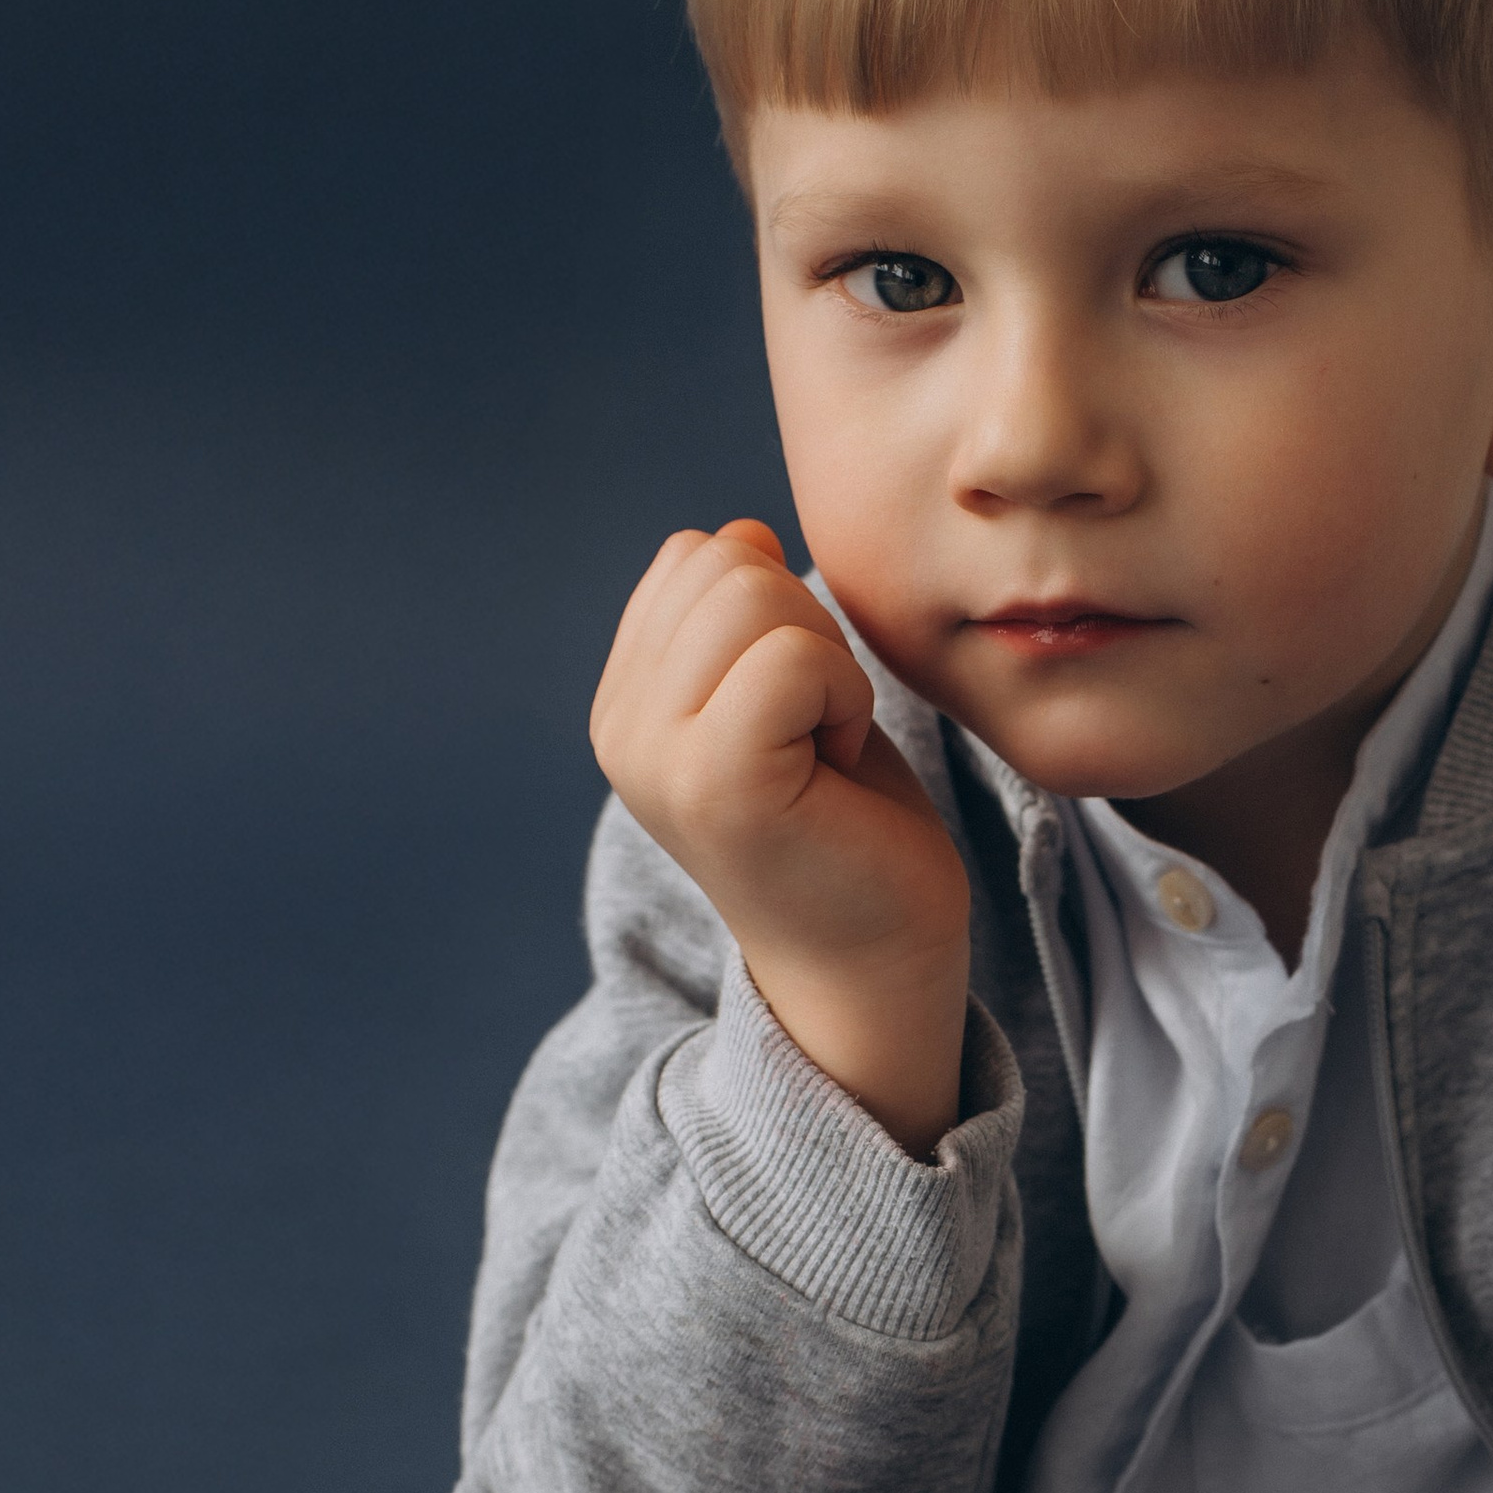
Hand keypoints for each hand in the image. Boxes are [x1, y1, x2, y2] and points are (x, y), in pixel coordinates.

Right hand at [589, 518, 970, 1151]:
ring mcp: (657, 755)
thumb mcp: (780, 695)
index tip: (799, 718)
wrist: (873, 961)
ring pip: (759, 595)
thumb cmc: (846, 826)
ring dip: (830, 668)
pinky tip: (838, 768)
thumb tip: (742, 530)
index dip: (783, 619)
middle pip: (728, 561)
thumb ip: (743, 615)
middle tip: (819, 737)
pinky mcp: (717, 780)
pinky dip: (846, 699)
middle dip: (809, 635)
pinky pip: (795, 657)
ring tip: (824, 753)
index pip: (698, 556)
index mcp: (626, 701)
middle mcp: (619, 727)